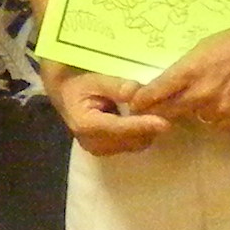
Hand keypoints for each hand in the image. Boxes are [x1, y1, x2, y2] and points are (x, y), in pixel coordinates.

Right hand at [39, 60, 170, 155]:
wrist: (64, 93)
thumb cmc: (78, 83)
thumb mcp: (94, 78)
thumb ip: (115, 85)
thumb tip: (137, 91)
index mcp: (85, 124)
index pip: (119, 128)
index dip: (142, 125)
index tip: (163, 122)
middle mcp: (92, 143)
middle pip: (131, 141)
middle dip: (149, 128)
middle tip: (165, 109)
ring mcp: (99, 149)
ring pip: (135, 145)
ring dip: (147, 131)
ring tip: (155, 112)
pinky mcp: (107, 150)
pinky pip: (132, 144)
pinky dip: (142, 133)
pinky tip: (144, 118)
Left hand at [128, 10, 229, 132]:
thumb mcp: (200, 50)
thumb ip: (182, 73)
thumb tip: (166, 90)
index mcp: (188, 72)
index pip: (153, 95)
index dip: (141, 103)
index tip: (135, 106)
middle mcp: (200, 94)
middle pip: (169, 112)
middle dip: (165, 109)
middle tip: (170, 104)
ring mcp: (220, 109)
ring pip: (198, 119)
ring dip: (201, 110)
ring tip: (219, 90)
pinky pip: (221, 124)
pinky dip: (223, 116)